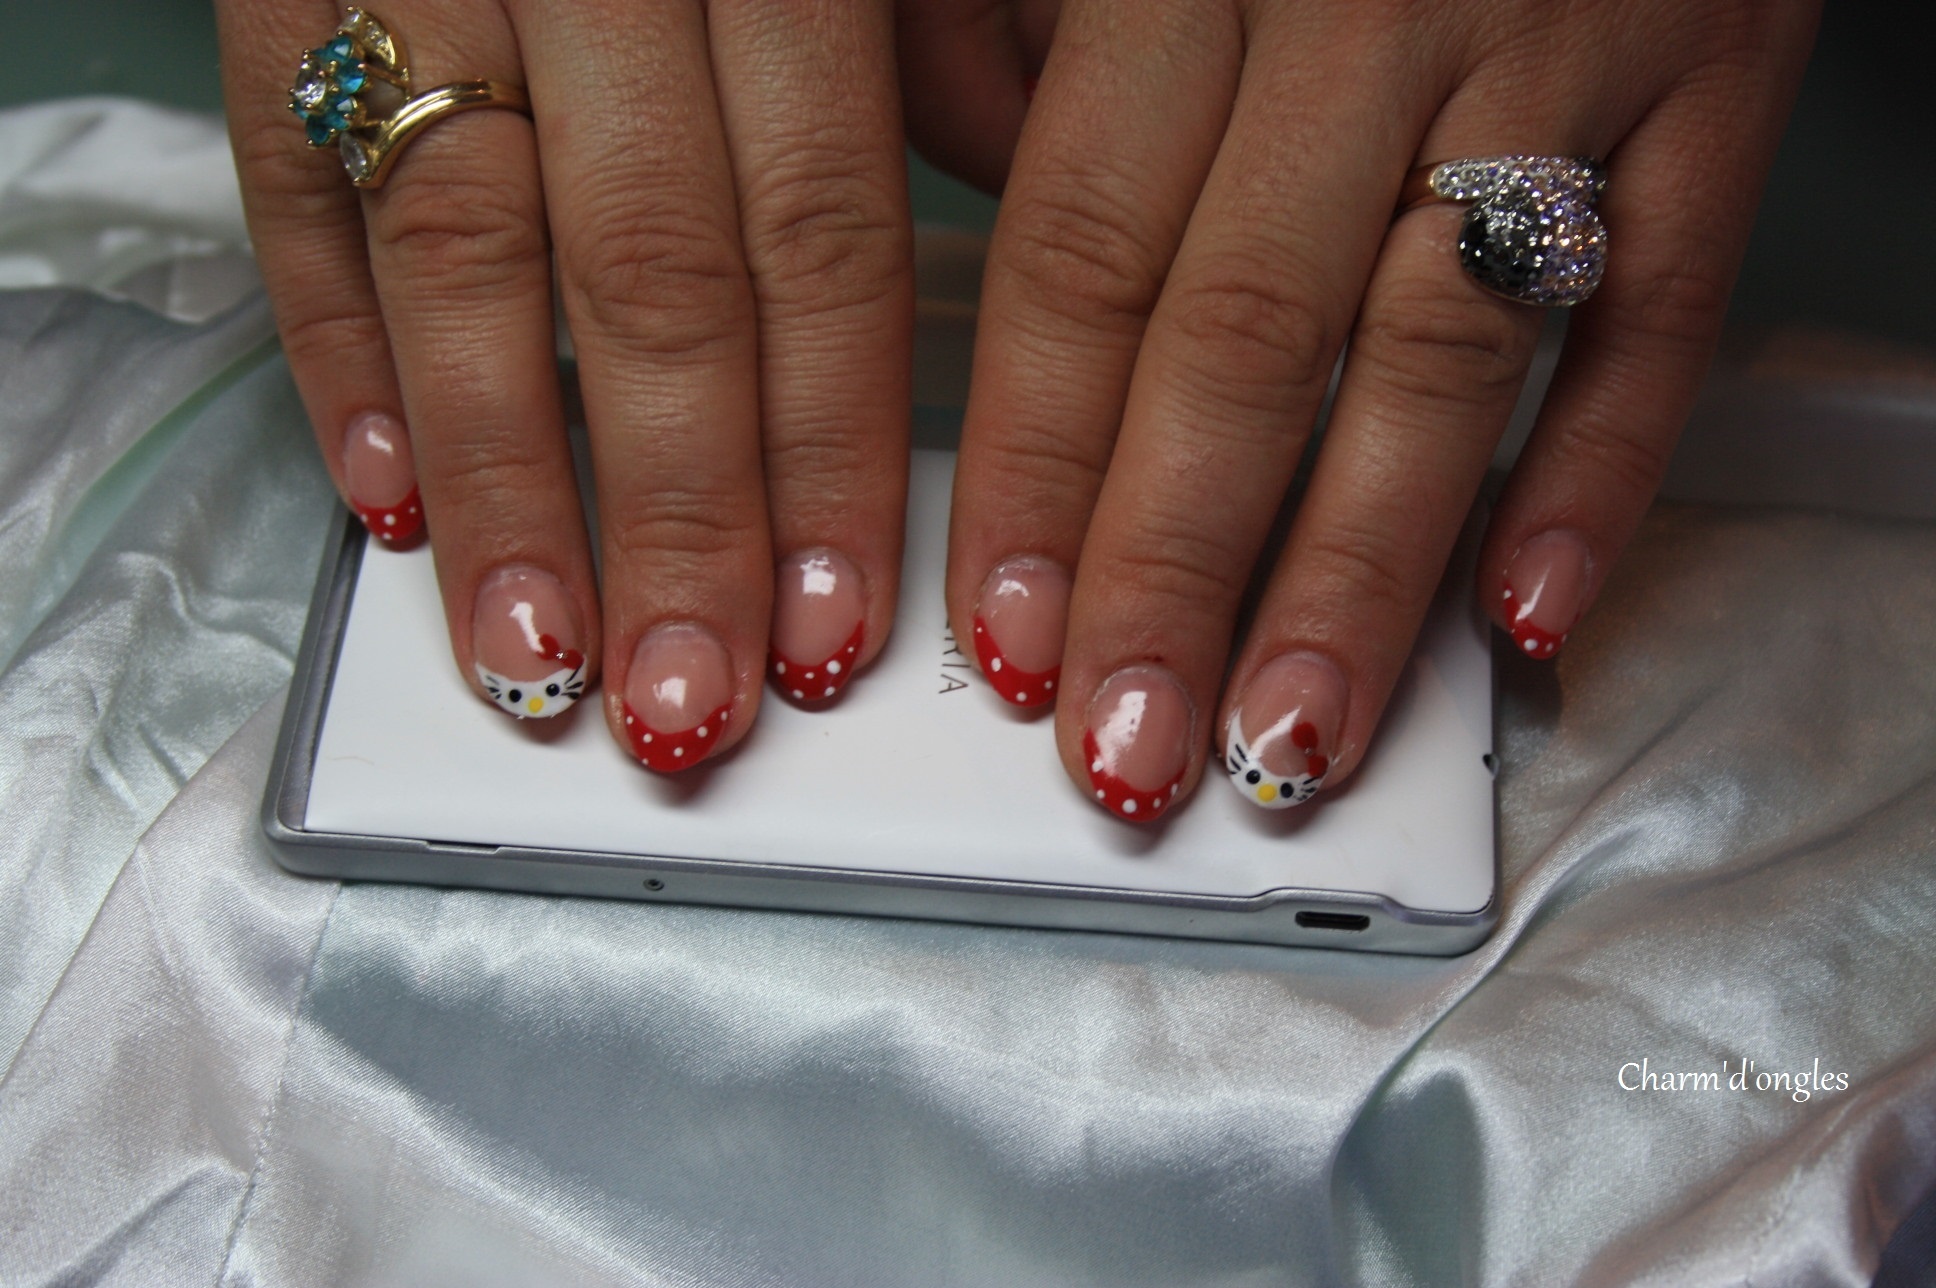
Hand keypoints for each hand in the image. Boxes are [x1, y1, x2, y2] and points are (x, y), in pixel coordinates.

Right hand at [218, 0, 912, 766]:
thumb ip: (956, 35)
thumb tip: (1022, 209)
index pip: (821, 231)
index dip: (830, 447)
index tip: (837, 625)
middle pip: (648, 277)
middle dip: (676, 513)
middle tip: (691, 708)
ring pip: (462, 253)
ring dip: (503, 484)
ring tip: (536, 658)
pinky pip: (291, 182)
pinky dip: (331, 349)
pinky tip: (384, 501)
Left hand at [903, 0, 1818, 817]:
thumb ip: (1025, 34)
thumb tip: (946, 173)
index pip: (1079, 254)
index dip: (1034, 468)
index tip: (1003, 634)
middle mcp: (1374, 1)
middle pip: (1244, 335)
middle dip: (1173, 569)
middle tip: (1122, 747)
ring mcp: (1565, 35)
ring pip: (1439, 348)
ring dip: (1359, 571)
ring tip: (1291, 733)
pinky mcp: (1723, 78)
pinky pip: (1668, 302)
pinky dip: (1599, 467)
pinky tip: (1529, 611)